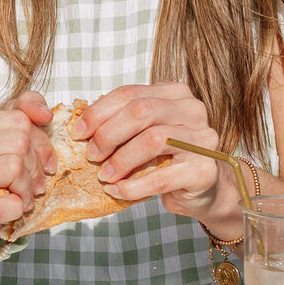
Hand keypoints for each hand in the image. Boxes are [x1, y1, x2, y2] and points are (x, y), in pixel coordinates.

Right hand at [0, 92, 54, 245]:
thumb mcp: (6, 131)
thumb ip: (25, 109)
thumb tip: (44, 114)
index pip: (20, 120)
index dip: (38, 141)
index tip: (33, 157)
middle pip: (20, 143)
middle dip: (34, 165)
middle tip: (30, 180)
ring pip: (15, 167)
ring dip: (28, 187)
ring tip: (21, 193)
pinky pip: (9, 203)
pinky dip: (18, 208)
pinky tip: (12, 207)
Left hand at [76, 83, 229, 230]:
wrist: (205, 189)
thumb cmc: (168, 158)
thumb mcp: (144, 133)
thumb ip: (122, 123)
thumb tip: (81, 127)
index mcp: (174, 94)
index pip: (130, 94)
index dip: (99, 112)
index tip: (78, 132)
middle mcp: (193, 111)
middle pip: (141, 112)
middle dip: (108, 134)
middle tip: (91, 155)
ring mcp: (203, 140)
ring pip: (153, 140)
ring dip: (120, 160)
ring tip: (104, 175)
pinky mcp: (204, 171)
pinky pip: (161, 178)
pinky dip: (133, 186)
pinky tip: (118, 190)